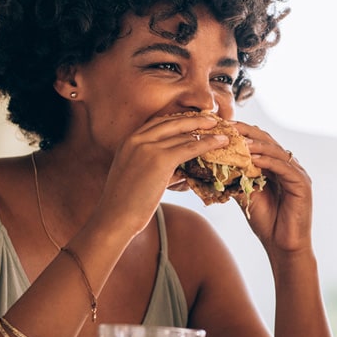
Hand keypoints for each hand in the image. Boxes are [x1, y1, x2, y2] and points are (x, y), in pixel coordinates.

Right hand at [97, 112, 227, 238]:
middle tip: (212, 120)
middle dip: (195, 120)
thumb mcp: (135, 175)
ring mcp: (148, 147)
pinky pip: (190, 147)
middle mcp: (137, 139)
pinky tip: (220, 143)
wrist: (114, 217)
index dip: (178, 120)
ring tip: (221, 133)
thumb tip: (182, 168)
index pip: (158, 122)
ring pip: (184, 134)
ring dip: (206, 132)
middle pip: (172, 122)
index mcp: (128, 140)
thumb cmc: (125, 203)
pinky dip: (207, 144)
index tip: (193, 120)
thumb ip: (155, 165)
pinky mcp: (161, 160)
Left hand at [231, 122, 312, 253]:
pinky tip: (252, 158)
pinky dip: (268, 161)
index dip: (243, 133)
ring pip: (276, 151)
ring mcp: (297, 173)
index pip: (259, 142)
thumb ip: (237, 177)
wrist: (282, 245)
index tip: (222, 126)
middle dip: (248, 132)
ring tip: (239, 140)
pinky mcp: (302, 184)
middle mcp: (288, 165)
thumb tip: (214, 164)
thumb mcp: (246, 194)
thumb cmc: (266, 221)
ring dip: (257, 144)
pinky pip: (284, 168)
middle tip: (229, 125)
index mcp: (276, 166)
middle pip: (268, 141)